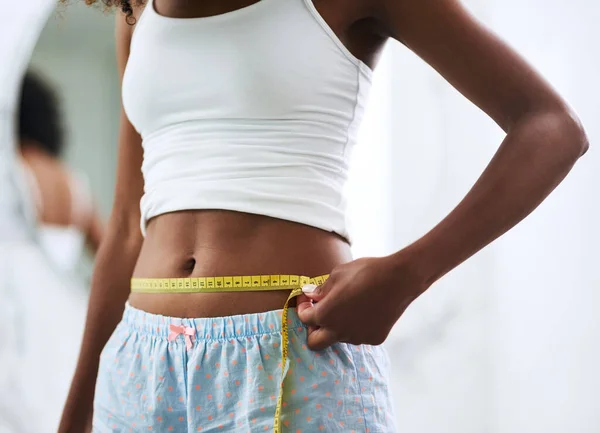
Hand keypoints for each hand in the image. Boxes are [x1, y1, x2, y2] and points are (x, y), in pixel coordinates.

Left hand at [297, 254, 427, 349]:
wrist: (399, 279)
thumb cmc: (366, 272)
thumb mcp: (338, 274)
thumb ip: (321, 288)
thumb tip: (310, 294)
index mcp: (326, 314)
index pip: (305, 319)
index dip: (303, 307)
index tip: (307, 299)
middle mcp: (339, 331)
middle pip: (315, 343)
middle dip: (312, 329)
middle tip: (319, 313)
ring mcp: (358, 337)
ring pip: (339, 337)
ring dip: (337, 325)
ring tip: (347, 305)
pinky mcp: (374, 339)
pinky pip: (359, 335)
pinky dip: (356, 326)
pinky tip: (365, 310)